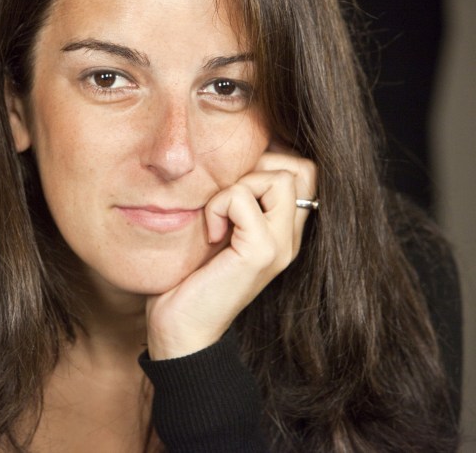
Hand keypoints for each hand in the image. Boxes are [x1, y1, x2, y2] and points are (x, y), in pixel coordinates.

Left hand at [146, 147, 316, 359]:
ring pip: (280, 177)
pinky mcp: (261, 253)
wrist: (182, 328)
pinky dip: (218, 206)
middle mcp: (290, 238)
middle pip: (302, 168)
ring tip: (216, 218)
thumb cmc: (189, 277)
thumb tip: (228, 157)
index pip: (304, 172)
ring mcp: (280, 246)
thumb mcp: (217, 228)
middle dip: (257, 166)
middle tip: (226, 198)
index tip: (233, 182)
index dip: (271, 160)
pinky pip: (242, 199)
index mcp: (283, 230)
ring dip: (236, 186)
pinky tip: (209, 233)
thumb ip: (233, 200)